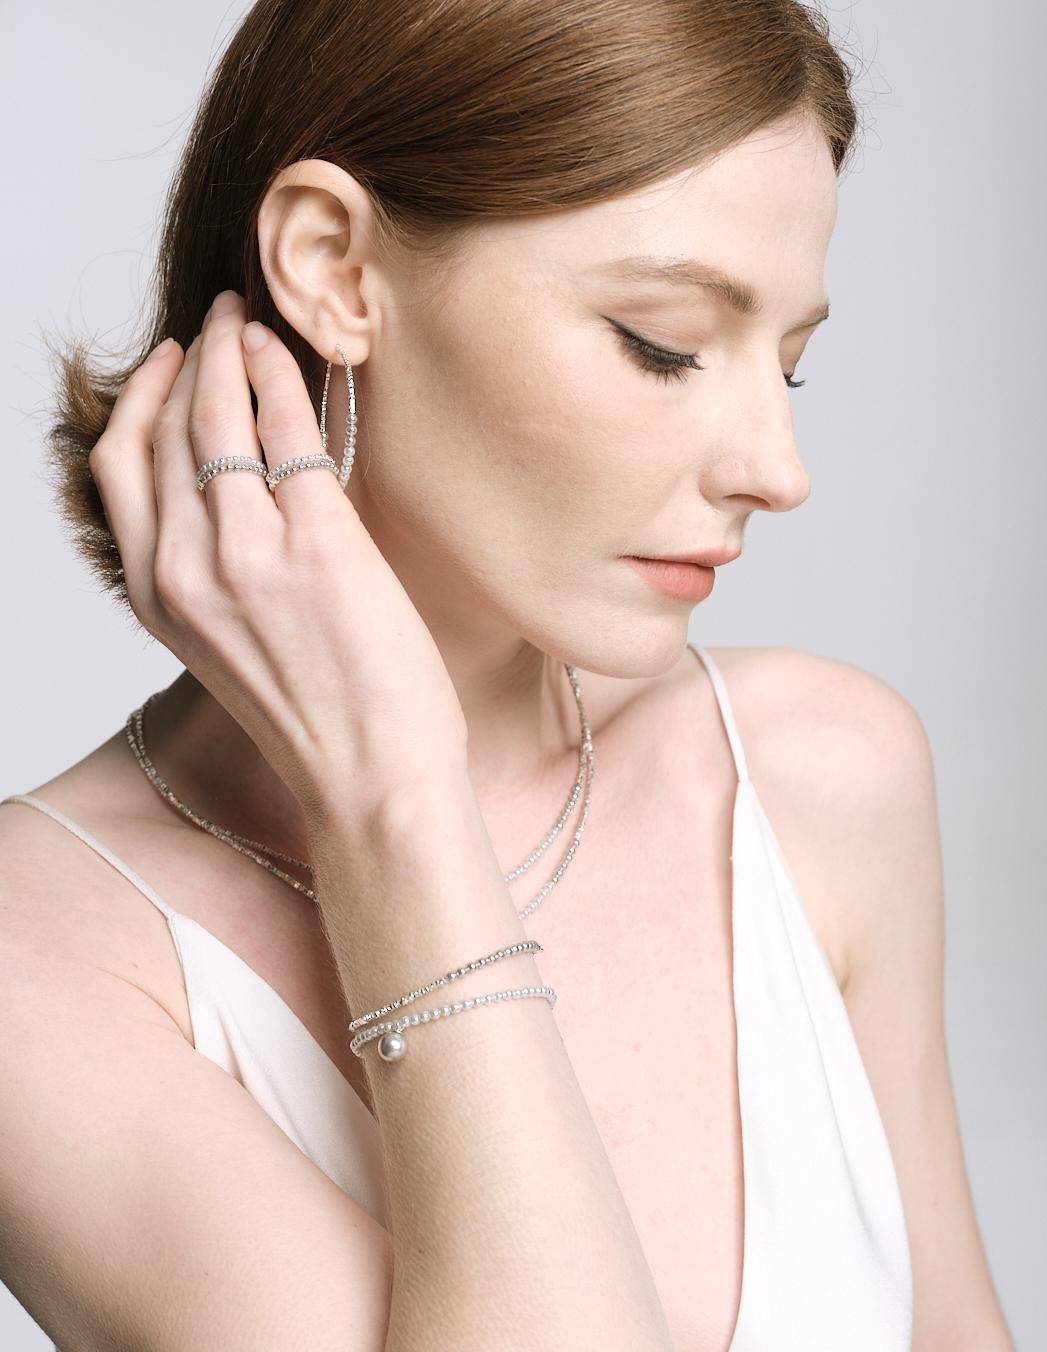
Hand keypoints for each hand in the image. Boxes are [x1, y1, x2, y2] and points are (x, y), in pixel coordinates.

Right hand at [89, 290, 468, 821]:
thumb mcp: (232, 651)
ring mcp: (247, 554)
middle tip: (217, 324)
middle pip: (163, 430)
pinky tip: (288, 352)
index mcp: (158, 600)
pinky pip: (286, 431)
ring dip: (230, 353)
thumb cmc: (321, 723)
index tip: (169, 364)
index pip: (119, 469)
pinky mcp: (317, 543)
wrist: (374, 781)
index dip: (140, 401)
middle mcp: (186, 570)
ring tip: (250, 323)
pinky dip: (281, 378)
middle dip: (187, 361)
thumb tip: (236, 496)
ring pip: (216, 416)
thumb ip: (213, 576)